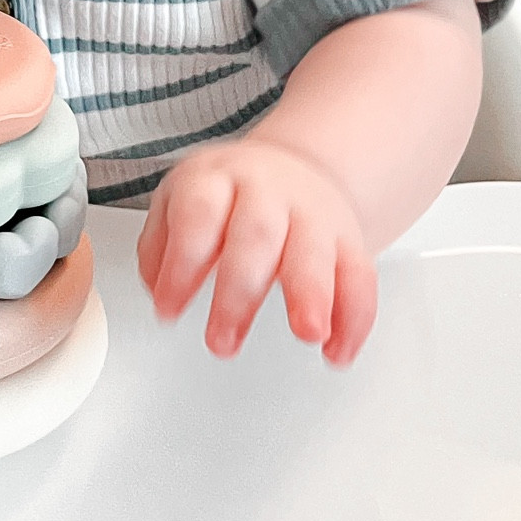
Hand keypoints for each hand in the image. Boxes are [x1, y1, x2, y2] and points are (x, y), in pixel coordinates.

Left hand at [136, 140, 377, 366]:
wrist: (290, 169)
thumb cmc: (228, 198)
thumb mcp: (178, 202)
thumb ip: (160, 248)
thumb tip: (162, 293)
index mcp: (218, 180)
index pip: (199, 216)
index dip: (182, 265)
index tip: (168, 311)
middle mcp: (268, 193)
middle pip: (257, 234)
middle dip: (241, 292)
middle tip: (222, 341)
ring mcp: (312, 215)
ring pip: (314, 252)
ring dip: (313, 296)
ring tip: (308, 334)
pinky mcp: (348, 242)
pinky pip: (359, 277)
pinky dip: (353, 319)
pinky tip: (338, 350)